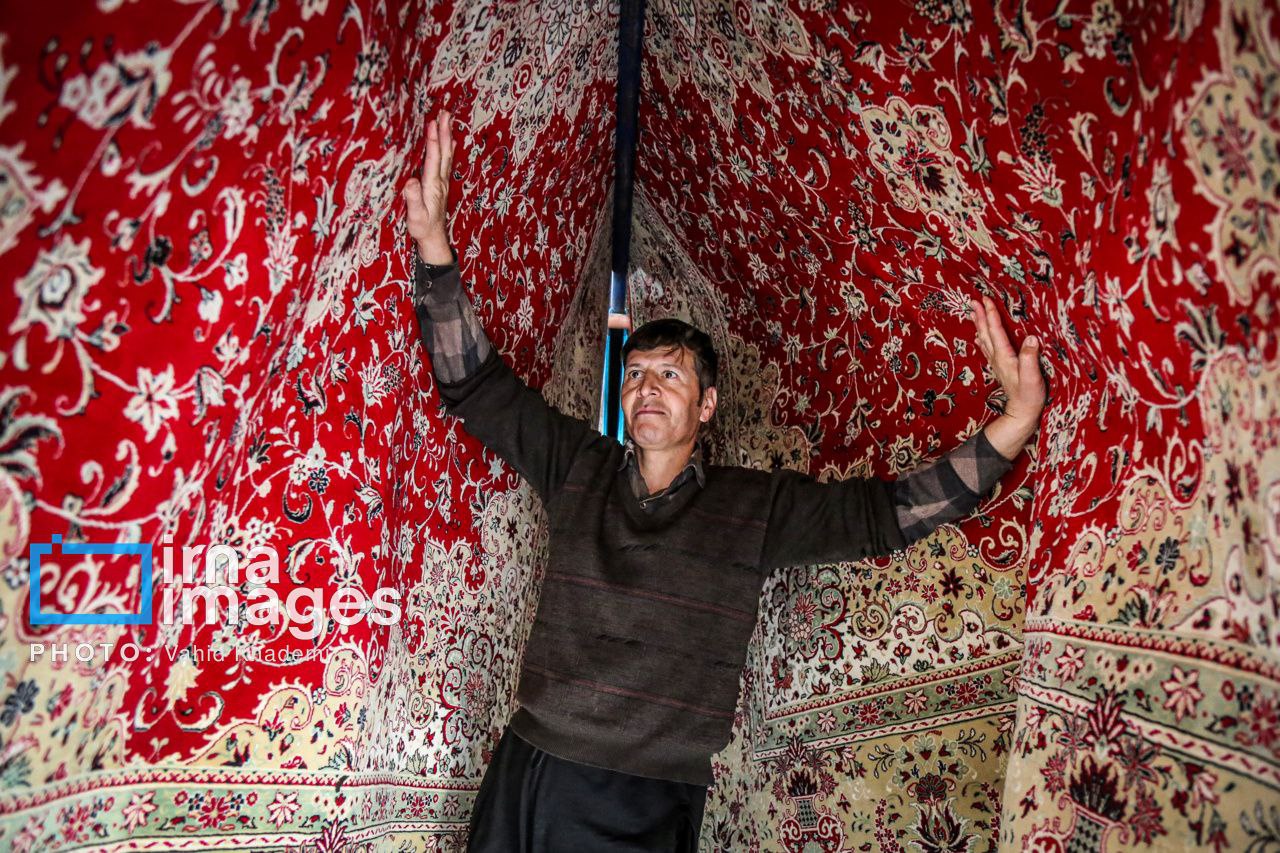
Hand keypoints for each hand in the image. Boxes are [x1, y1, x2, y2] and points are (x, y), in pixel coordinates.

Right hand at [403, 110, 455, 264]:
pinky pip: (447, 162)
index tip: (432, 122)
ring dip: (447, 136)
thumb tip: (411, 181)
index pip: (434, 158)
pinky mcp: (441, 185)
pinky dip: (449, 148)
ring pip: (447, 154)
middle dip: (444, 131)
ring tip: (448, 119)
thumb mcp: (415, 216)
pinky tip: (451, 141)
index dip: (433, 140)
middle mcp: (440, 181)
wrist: (434, 239)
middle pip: (444, 152)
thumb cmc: (422, 228)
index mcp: (432, 185)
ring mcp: (442, 182)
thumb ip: (413, 199)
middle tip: (445, 112)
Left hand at [970, 295, 1044, 458]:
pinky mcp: (1000, 367)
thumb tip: (1031, 338)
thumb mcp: (1033, 377)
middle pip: (986, 333)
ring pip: (985, 339)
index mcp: (1004, 357)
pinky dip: (983, 339)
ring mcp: (997, 363)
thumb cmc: (1029, 395)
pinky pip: (988, 348)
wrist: (1022, 412)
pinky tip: (979, 336)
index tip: (986, 299)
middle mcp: (997, 358)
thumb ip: (1030, 358)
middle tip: (974, 300)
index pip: (995, 331)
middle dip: (980, 316)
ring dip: (980, 325)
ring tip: (974, 313)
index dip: (991, 315)